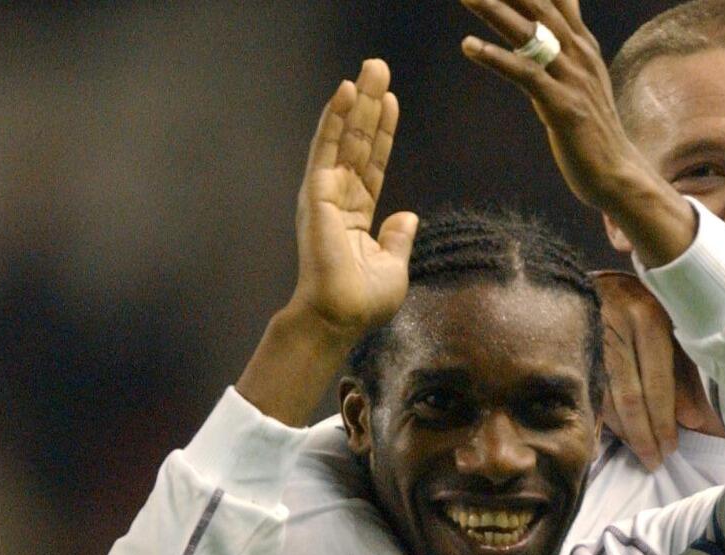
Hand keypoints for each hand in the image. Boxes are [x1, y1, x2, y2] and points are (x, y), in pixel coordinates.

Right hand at [288, 59, 418, 337]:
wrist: (339, 317)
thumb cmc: (363, 302)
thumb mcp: (392, 266)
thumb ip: (398, 238)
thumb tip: (407, 216)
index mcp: (356, 216)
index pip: (372, 165)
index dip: (382, 134)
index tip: (391, 103)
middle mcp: (339, 199)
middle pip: (357, 143)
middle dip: (369, 106)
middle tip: (378, 67)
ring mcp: (326, 194)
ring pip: (344, 138)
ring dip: (356, 102)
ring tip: (368, 68)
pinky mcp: (317, 193)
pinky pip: (327, 148)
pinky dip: (334, 119)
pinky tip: (345, 92)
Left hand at [458, 0, 695, 266]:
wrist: (617, 172)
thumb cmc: (595, 127)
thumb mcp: (586, 76)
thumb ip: (571, 42)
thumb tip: (564, 11)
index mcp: (584, 46)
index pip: (558, 0)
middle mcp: (580, 55)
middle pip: (540, 7)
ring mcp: (573, 79)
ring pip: (529, 34)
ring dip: (495, 11)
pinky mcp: (563, 106)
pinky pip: (525, 74)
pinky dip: (495, 57)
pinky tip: (469, 46)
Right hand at [591, 270, 724, 468]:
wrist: (600, 277)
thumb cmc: (645, 303)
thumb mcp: (672, 326)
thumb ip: (682, 371)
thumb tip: (691, 420)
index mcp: (649, 318)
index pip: (657, 382)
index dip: (663, 420)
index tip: (670, 448)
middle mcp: (619, 324)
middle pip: (630, 395)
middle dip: (643, 434)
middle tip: (653, 462)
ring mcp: (591, 334)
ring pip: (606, 396)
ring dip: (622, 432)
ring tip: (638, 454)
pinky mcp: (572, 343)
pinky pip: (587, 390)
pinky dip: (598, 418)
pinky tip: (604, 440)